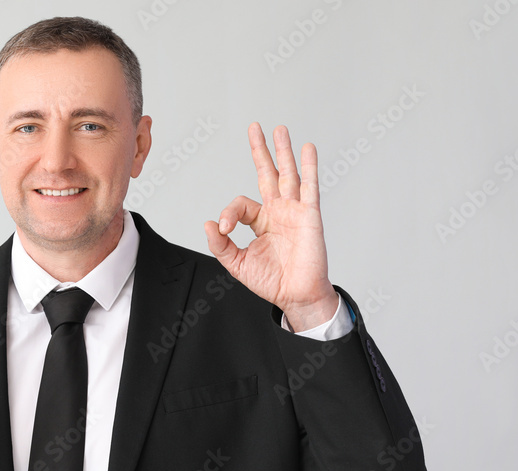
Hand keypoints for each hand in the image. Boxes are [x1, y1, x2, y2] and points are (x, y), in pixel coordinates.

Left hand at [204, 123, 337, 330]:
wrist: (296, 295)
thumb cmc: (271, 281)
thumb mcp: (237, 264)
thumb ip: (220, 245)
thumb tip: (208, 224)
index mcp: (261, 221)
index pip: (240, 204)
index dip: (228, 213)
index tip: (223, 228)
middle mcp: (278, 211)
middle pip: (268, 174)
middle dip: (260, 151)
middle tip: (254, 128)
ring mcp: (295, 211)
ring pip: (288, 174)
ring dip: (283, 151)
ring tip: (279, 129)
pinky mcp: (310, 215)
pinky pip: (309, 187)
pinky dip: (309, 167)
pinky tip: (307, 148)